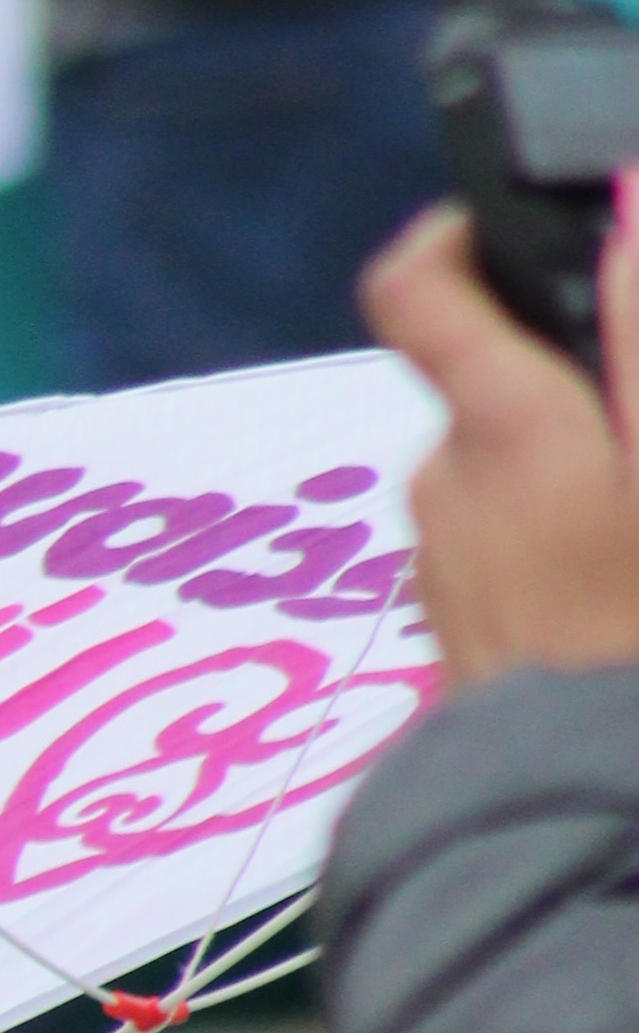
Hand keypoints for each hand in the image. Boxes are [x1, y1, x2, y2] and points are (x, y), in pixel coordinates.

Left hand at [361, 198, 638, 686]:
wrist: (594, 826)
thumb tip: (632, 205)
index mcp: (495, 432)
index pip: (415, 287)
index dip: (453, 234)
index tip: (504, 223)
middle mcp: (445, 491)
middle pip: (495, 389)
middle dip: (578, 386)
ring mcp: (447, 573)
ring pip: (516, 476)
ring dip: (587, 475)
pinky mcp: (464, 641)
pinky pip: (515, 554)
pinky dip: (570, 545)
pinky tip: (627, 594)